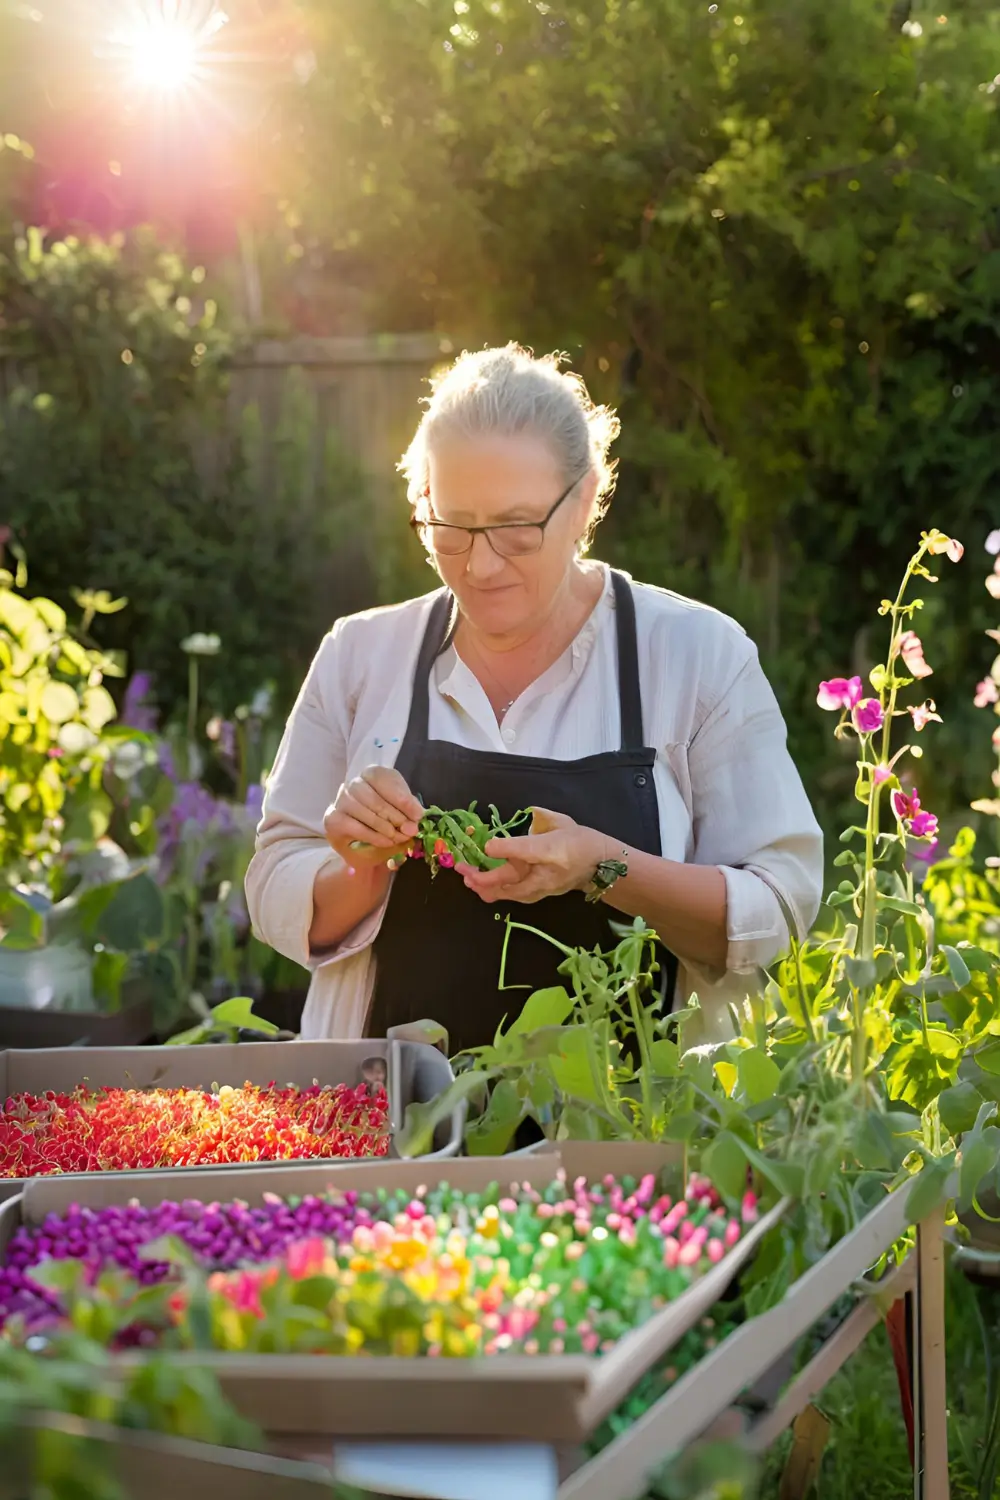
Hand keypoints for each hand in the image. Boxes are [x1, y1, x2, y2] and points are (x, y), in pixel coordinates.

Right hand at [324, 766, 423, 868]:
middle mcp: (353, 784)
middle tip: (410, 830)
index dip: (402, 798)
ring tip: (399, 838)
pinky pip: (356, 828)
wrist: (363, 845)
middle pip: (375, 798)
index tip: (418, 815)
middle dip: (397, 817)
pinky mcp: (333, 819)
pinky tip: (386, 841)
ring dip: (387, 828)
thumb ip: (408, 812)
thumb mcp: (400, 812)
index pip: (383, 778)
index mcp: (372, 774)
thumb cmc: (384, 822)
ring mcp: (340, 801)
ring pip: (366, 813)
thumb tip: (414, 820)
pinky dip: (375, 837)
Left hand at [455, 808, 610, 904]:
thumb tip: (525, 815)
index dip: (504, 850)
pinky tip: (482, 888)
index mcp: (552, 850)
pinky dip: (497, 893)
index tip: (486, 846)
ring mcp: (543, 888)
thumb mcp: (561, 822)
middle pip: (510, 879)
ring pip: (509, 893)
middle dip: (483, 877)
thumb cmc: (581, 840)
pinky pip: (514, 897)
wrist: (601, 867)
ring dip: (486, 888)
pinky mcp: (540, 896)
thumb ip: (541, 818)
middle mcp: (545, 872)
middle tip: (463, 869)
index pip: (525, 850)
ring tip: (468, 880)